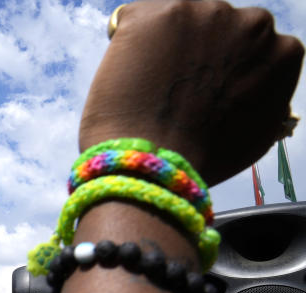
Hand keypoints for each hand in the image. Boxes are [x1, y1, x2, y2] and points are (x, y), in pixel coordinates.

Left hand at [80, 1, 302, 185]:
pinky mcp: (153, 13)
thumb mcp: (258, 131)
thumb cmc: (201, 159)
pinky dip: (126, 42)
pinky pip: (132, 20)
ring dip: (162, 45)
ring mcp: (202, 13)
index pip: (248, 46)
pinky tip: (125, 74)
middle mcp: (250, 22)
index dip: (220, 67)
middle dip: (194, 50)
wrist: (153, 162)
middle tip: (171, 87)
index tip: (202, 88)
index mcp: (281, 50)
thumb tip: (254, 89)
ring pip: (175, 21)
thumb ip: (264, 98)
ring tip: (147, 86)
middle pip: (214, 27)